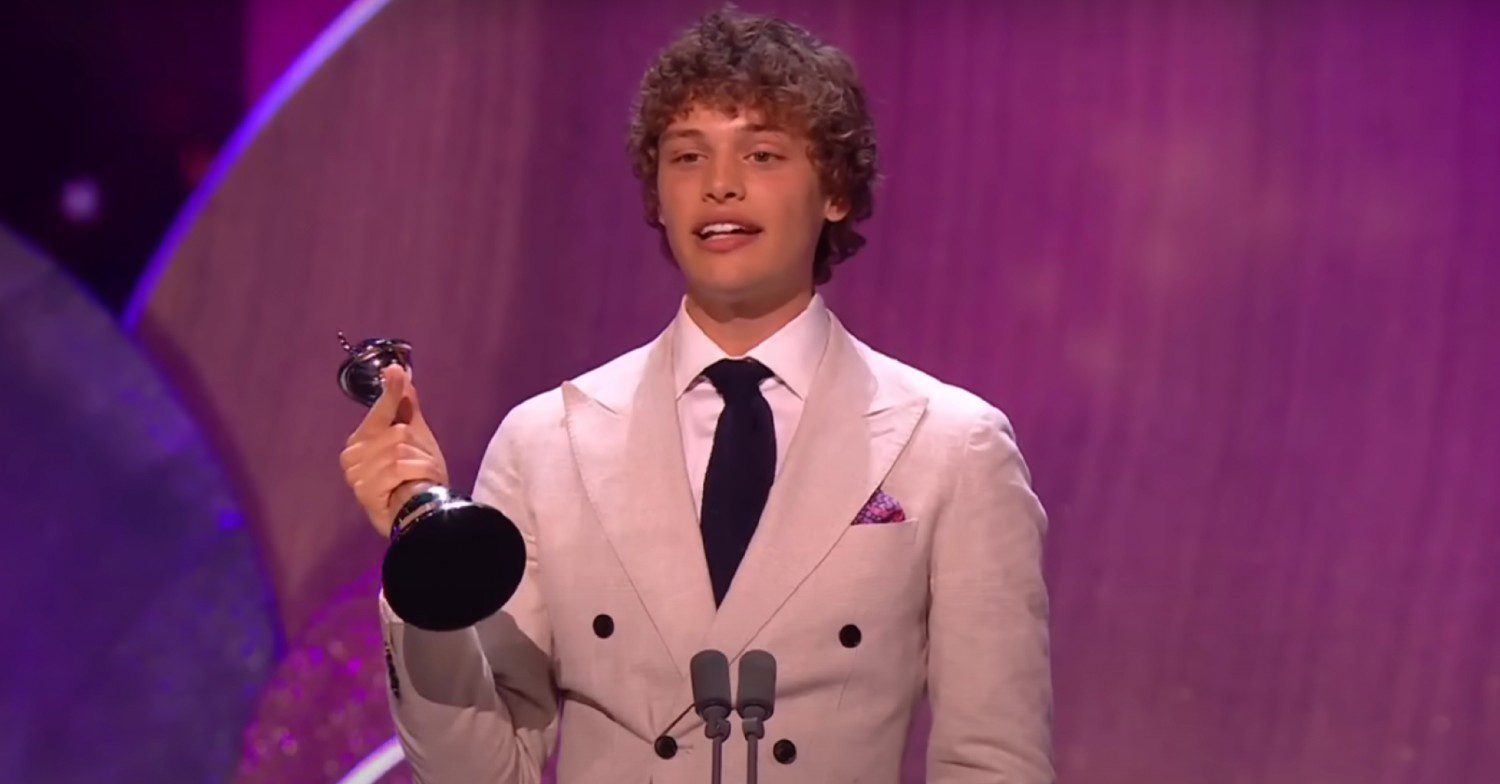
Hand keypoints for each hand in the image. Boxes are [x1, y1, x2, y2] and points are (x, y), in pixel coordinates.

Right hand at [339, 364, 449, 536]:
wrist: (415, 514)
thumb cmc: (413, 475)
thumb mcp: (415, 436)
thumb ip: (405, 404)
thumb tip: (398, 369)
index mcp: (361, 438)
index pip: (380, 410)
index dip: (391, 392)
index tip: (396, 371)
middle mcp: (353, 454)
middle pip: (397, 432)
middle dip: (418, 449)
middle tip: (420, 465)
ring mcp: (356, 473)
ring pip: (400, 450)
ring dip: (420, 464)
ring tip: (418, 477)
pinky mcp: (364, 490)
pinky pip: (399, 469)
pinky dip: (415, 476)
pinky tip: (411, 486)